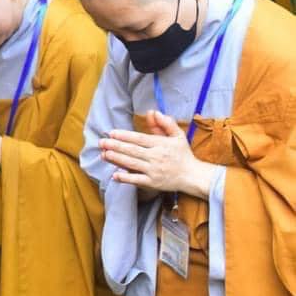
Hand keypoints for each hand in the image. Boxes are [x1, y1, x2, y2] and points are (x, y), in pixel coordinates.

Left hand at [100, 110, 215, 197]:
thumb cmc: (183, 154)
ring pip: (132, 164)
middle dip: (116, 146)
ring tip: (103, 154)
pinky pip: (137, 180)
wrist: (193, 176)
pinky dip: (126, 178)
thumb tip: (153, 112)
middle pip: (133, 150)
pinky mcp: (153, 183)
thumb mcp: (178, 136)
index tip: (111, 132)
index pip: (140, 139)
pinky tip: (114, 175)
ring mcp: (154, 171)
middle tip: (102, 142)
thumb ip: (165, 124)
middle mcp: (156, 157)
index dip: (125, 135)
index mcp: (161, 144)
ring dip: (117, 159)